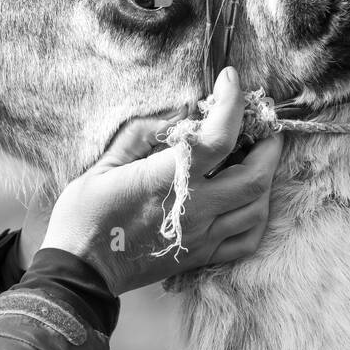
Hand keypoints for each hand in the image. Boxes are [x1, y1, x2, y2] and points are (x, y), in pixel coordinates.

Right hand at [38, 67, 281, 294]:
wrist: (80, 271)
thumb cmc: (85, 214)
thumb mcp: (104, 164)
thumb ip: (142, 134)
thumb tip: (176, 115)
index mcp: (168, 178)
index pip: (219, 136)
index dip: (233, 102)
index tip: (231, 78)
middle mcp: (195, 207)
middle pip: (256, 175)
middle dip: (269, 145)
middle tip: (263, 127)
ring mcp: (202, 235)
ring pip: (257, 208)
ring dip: (265, 179)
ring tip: (256, 160)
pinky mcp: (201, 256)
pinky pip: (247, 240)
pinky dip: (257, 217)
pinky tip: (248, 201)